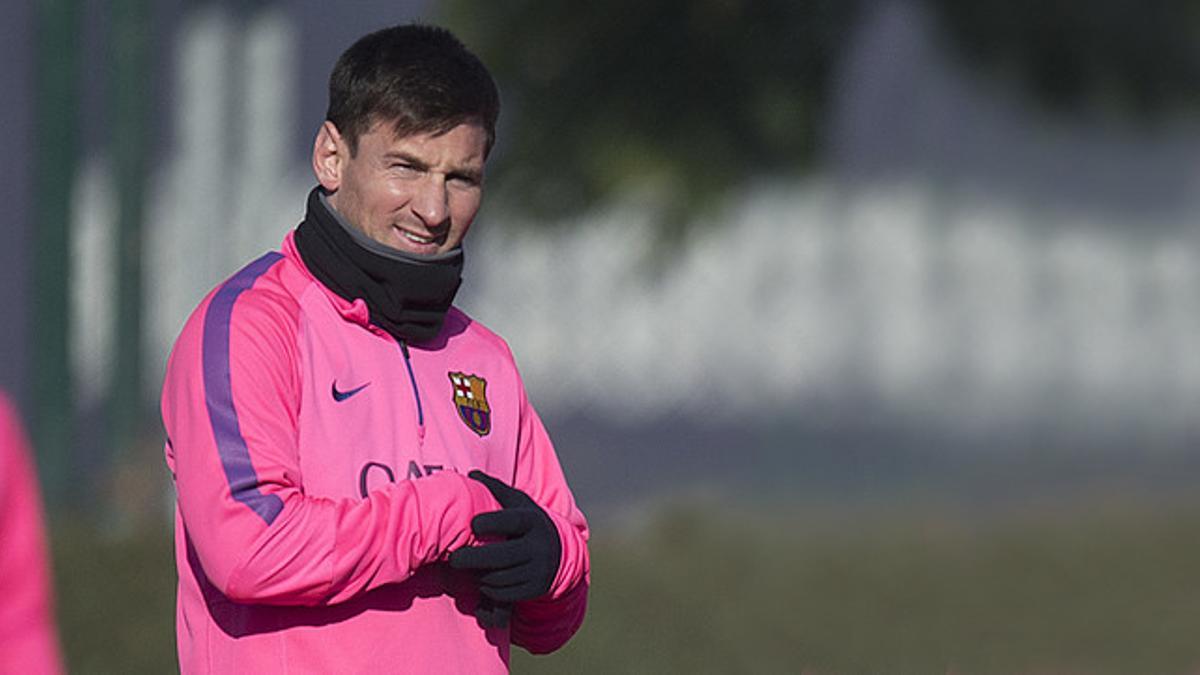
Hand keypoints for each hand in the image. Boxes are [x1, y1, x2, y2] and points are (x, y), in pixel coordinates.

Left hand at [449, 470, 561, 623]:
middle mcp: (538, 547)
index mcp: (533, 521)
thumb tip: (471, 474)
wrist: (560, 553)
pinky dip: (489, 589)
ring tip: (467, 567)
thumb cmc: (527, 523)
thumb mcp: (518, 503)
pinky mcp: (534, 589)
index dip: (492, 522)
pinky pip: (505, 594)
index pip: (513, 522)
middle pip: (502, 556)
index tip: (473, 524)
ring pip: (500, 578)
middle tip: (454, 558)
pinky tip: (482, 579)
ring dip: (479, 575)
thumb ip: (495, 489)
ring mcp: (538, 570)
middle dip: (474, 559)